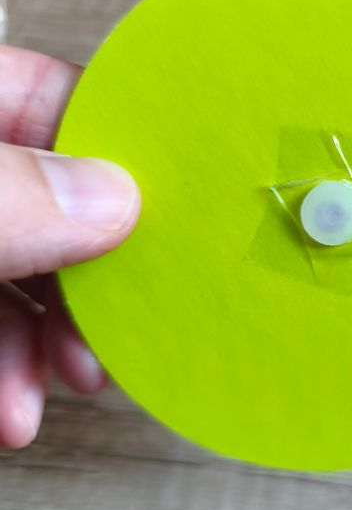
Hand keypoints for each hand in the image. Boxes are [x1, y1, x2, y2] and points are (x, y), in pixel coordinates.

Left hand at [0, 45, 139, 447]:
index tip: (176, 204)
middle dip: (95, 273)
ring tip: (74, 378)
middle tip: (130, 314)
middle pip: (60, 204)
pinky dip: (6, 369)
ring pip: (28, 273)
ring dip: (54, 339)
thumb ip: (5, 195)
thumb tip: (114, 200)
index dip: (124, 149)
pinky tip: (14, 406)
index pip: (60, 103)